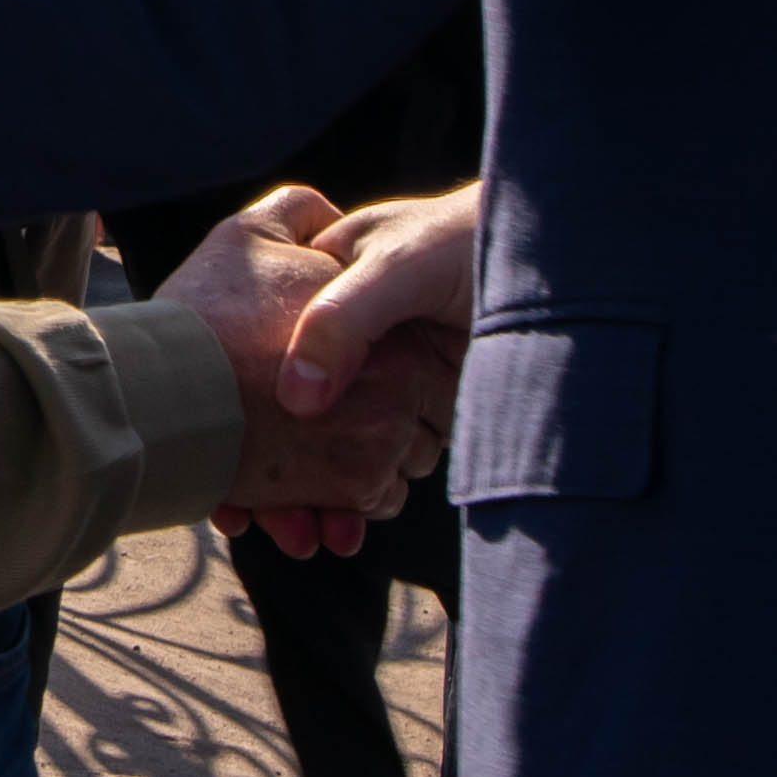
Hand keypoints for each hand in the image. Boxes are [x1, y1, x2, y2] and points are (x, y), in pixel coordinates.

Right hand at [155, 183, 457, 549]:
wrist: (561, 265)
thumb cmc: (472, 242)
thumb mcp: (398, 267)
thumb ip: (343, 319)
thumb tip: (297, 398)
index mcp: (320, 291)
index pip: (257, 358)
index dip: (229, 409)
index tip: (216, 459)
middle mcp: (344, 342)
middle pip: (284, 419)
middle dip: (267, 474)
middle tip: (249, 519)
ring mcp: (381, 383)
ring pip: (324, 453)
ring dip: (307, 499)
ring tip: (302, 534)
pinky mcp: (420, 415)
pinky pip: (372, 469)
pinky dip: (350, 504)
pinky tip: (338, 527)